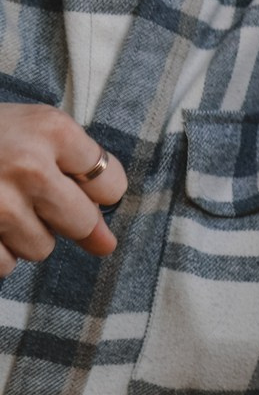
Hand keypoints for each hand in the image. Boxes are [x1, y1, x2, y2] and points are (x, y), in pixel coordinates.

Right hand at [0, 103, 125, 277]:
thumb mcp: (33, 133)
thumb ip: (77, 178)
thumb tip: (107, 245)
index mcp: (52, 130)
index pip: (111, 186)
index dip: (92, 191)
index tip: (68, 182)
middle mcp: (29, 165)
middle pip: (81, 223)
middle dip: (62, 218)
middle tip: (29, 196)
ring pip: (41, 248)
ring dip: (22, 234)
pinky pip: (3, 265)